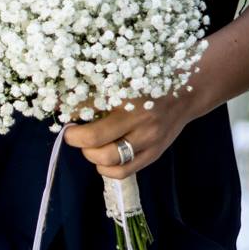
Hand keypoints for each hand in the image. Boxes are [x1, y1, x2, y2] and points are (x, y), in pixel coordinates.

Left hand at [61, 90, 202, 178]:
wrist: (188, 93)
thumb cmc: (152, 82)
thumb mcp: (127, 77)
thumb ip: (100, 89)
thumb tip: (65, 99)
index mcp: (130, 93)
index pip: (89, 105)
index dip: (68, 110)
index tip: (60, 111)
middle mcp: (139, 118)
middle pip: (94, 137)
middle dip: (75, 137)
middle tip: (72, 133)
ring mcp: (148, 139)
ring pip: (107, 158)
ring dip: (90, 154)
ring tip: (89, 145)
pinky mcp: (154, 154)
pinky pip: (123, 172)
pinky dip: (106, 169)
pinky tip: (102, 159)